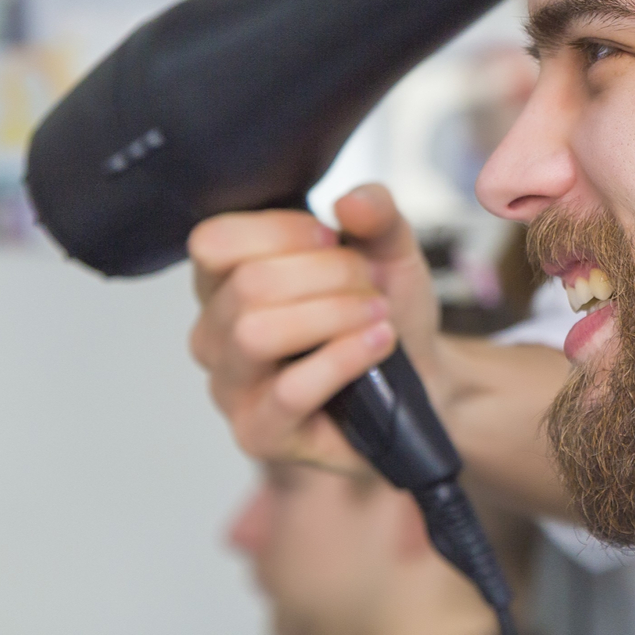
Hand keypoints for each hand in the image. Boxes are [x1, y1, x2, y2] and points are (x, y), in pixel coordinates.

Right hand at [188, 184, 441, 469]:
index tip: (336, 238)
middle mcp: (215, 332)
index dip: (282, 231)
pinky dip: (343, 358)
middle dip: (328, 274)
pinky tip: (378, 344)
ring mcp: (231, 387)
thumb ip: (376, 214)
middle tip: (370, 287)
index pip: (214, 241)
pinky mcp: (259, 433)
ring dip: (333, 315)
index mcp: (226, 280)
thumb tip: (352, 201)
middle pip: (248, 284)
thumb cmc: (383, 311)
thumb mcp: (389, 248)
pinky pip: (289, 391)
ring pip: (256, 334)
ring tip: (376, 316)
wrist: (420, 376)